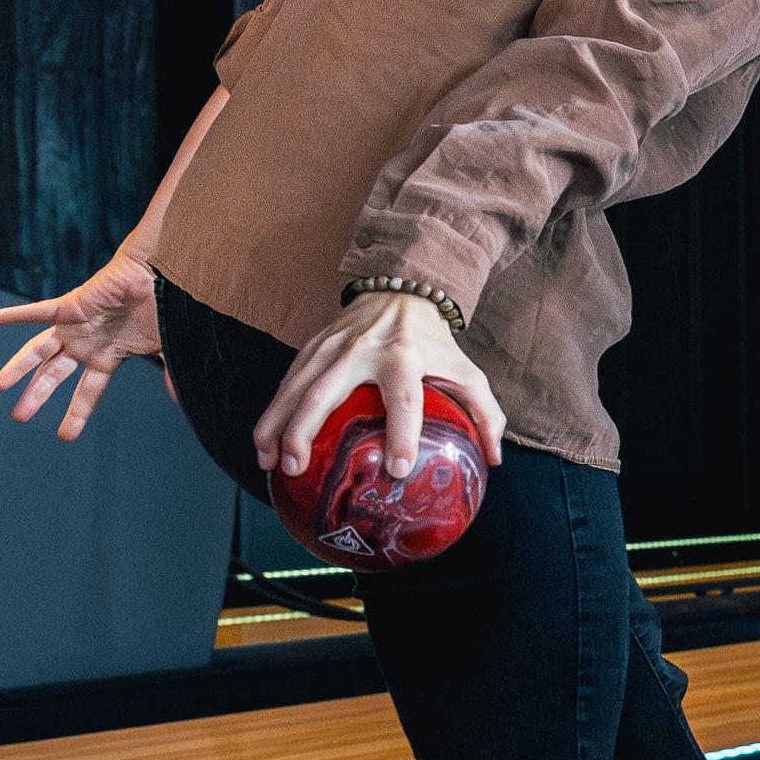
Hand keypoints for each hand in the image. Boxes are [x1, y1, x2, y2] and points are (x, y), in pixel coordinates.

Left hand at [0, 252, 163, 440]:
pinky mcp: (69, 306)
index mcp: (105, 357)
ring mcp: (74, 326)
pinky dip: (11, 315)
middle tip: (19, 418)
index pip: (87, 392)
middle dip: (37, 396)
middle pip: (54, 376)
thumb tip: (180, 399)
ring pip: (38, 351)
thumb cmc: (162, 308)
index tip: (65, 436)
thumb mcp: (165, 348)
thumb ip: (168, 373)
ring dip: (18, 368)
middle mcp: (84, 344)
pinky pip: (36, 312)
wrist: (160, 276)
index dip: (77, 414)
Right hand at [256, 291, 509, 480]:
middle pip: (325, 392)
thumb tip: (494, 458)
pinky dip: (273, 412)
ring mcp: (331, 347)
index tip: (397, 469)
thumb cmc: (435, 342)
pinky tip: (265, 443)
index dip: (402, 434)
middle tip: (296, 468)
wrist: (401, 291)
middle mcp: (362, 350)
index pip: (404, 398)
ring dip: (277, 426)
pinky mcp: (312, 346)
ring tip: (269, 462)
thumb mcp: (466, 370)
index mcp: (405, 357)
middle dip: (305, 431)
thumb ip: (485, 411)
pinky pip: (287, 382)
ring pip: (295, 388)